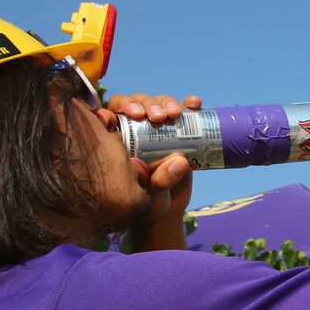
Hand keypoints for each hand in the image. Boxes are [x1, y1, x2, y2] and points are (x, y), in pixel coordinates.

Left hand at [105, 92, 202, 225]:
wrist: (169, 207)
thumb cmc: (151, 203)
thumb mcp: (152, 196)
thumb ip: (160, 181)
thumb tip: (180, 161)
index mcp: (120, 140)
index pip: (114, 112)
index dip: (123, 106)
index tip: (135, 115)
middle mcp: (137, 129)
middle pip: (138, 102)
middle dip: (148, 104)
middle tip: (158, 117)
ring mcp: (159, 128)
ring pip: (159, 103)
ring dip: (167, 102)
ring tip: (175, 114)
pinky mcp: (179, 129)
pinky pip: (184, 111)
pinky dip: (188, 104)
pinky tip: (194, 104)